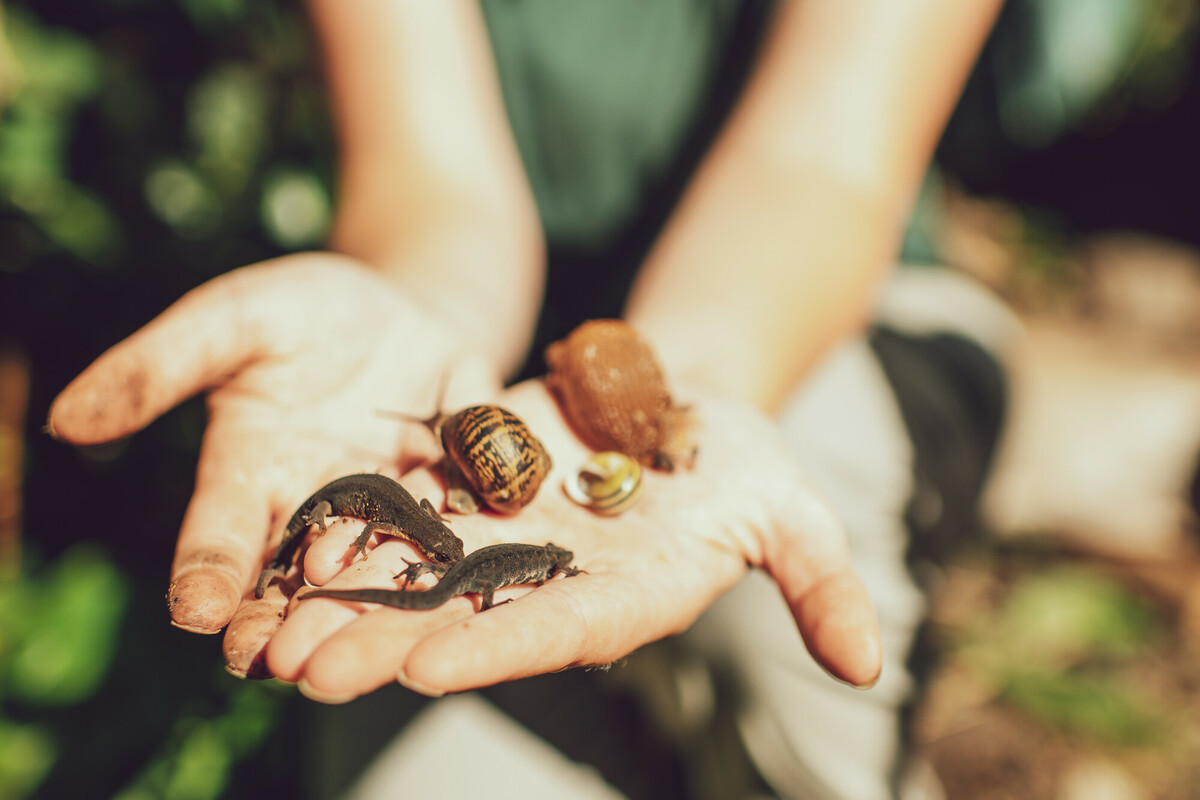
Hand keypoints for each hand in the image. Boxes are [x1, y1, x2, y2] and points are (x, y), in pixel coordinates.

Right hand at [47, 252, 501, 648]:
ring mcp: (393, 501)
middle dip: (291, 615)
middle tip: (280, 662)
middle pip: (300, 572)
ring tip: (369, 643)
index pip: (220, 535)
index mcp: (252, 473)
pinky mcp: (458, 483)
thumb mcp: (235, 318)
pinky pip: (464, 510)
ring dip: (377, 600)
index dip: (207, 571)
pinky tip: (470, 564)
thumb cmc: (302, 311)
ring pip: (382, 560)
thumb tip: (67, 419)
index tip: (196, 611)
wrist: (401, 304)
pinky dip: (466, 534)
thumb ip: (164, 364)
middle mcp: (321, 504)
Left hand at [261, 379, 881, 700]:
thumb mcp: (794, 511)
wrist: (684, 408)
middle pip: (460, 619)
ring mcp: (503, 544)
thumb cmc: (744, 466)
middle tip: (300, 667)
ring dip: (341, 599)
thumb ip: (820, 581)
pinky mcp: (471, 493)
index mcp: (621, 599)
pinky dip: (348, 528)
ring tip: (264, 623)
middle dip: (382, 642)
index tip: (420, 664)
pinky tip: (284, 539)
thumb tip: (872, 669)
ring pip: (413, 575)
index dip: (491, 648)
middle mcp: (549, 585)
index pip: (553, 633)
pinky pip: (404, 510)